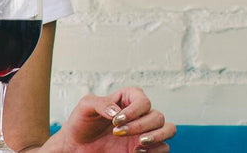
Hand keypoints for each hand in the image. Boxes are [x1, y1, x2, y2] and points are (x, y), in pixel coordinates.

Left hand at [54, 87, 175, 152]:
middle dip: (140, 125)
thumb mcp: (85, 107)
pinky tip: (136, 151)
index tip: (116, 120)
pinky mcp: (145, 148)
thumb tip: (117, 111)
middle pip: (157, 116)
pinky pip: (164, 148)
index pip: (143, 99)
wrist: (78, 146)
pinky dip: (155, 150)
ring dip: (157, 136)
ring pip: (168, 129)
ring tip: (138, 143)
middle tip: (118, 133)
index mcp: (126, 100)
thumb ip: (101, 103)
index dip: (134, 110)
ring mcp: (144, 131)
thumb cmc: (82, 123)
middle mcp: (139, 115)